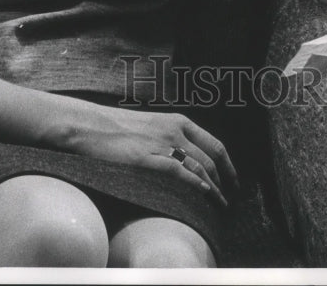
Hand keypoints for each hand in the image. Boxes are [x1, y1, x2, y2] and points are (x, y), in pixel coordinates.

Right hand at [66, 102, 238, 206]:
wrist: (92, 125)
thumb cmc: (119, 127)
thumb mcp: (153, 125)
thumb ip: (172, 137)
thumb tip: (188, 157)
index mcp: (178, 121)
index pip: (215, 144)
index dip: (228, 165)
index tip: (234, 181)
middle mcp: (175, 130)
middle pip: (212, 158)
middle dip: (226, 181)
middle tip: (231, 198)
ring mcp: (162, 143)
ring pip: (200, 167)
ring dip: (215, 188)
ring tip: (221, 205)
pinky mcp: (148, 158)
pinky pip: (179, 172)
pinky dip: (195, 183)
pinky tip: (204, 194)